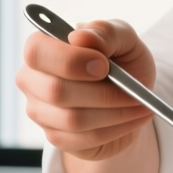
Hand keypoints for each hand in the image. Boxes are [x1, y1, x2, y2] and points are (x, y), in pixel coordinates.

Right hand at [16, 19, 155, 161]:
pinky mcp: (57, 137)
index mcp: (41, 47)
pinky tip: (133, 118)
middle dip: (101, 93)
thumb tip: (80, 37)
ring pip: (73, 120)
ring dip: (115, 113)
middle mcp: (32, 80)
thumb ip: (105, 32)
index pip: (37, 52)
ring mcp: (40, 111)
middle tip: (132, 91)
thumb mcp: (123, 38)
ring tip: (140, 105)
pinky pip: (85, 139)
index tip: (104, 65)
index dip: (70, 60)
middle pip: (55, 91)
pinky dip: (117, 129)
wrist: (130, 94)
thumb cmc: (120, 59)